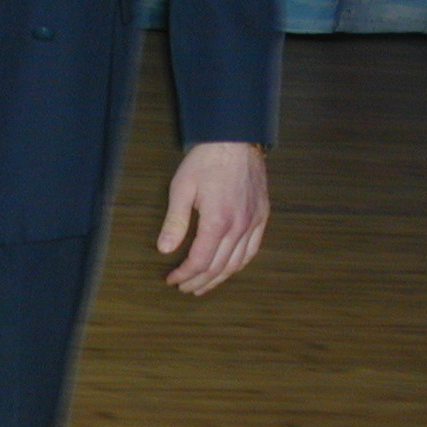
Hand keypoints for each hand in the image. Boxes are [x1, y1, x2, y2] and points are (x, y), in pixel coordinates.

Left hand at [157, 141, 269, 294]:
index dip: (184, 274)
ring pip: (236, 263)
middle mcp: (239, 226)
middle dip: (198, 281)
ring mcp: (253, 222)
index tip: (172, 279)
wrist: (236, 139)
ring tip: (202, 285)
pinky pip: (252, 250)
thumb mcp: (182, 188)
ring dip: (218, 279)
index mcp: (217, 221)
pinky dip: (238, 265)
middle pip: (218, 267)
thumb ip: (174, 222)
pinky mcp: (261, 216)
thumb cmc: (206, 161)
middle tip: (184, 288)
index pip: (200, 261)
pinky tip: (228, 270)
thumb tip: (164, 249)